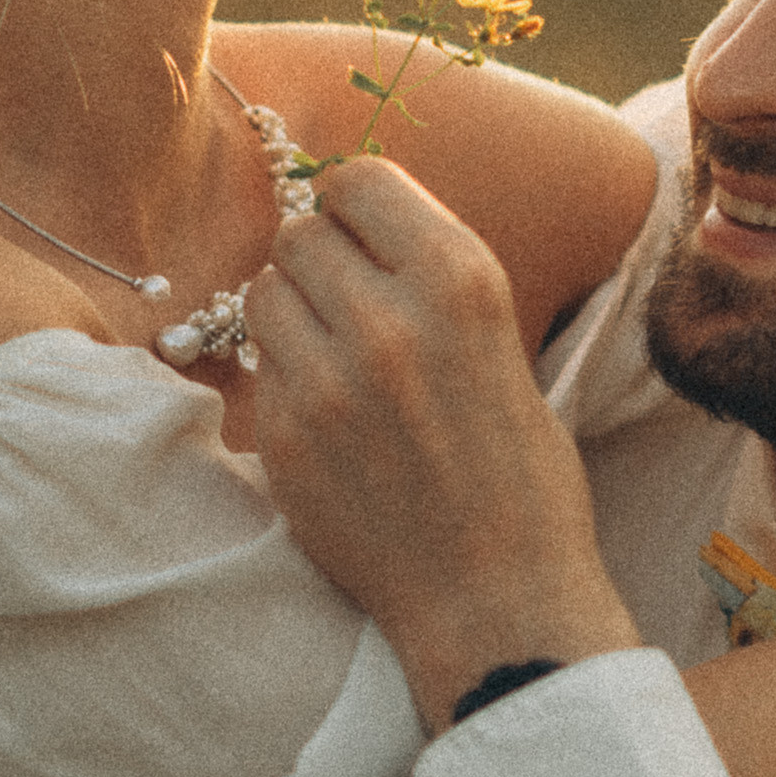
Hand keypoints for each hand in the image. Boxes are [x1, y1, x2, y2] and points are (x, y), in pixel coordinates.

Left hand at [248, 157, 639, 729]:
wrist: (498, 595)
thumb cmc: (516, 471)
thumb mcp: (500, 341)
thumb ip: (427, 279)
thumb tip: (353, 225)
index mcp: (460, 279)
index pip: (358, 180)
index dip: (351, 205)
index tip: (359, 234)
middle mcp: (389, 319)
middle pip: (298, 234)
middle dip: (316, 262)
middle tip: (344, 305)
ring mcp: (328, 381)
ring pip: (262, 294)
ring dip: (289, 314)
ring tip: (333, 359)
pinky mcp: (286, 437)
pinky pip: (259, 367)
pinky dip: (285, 378)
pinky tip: (328, 417)